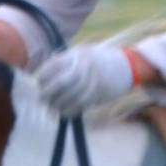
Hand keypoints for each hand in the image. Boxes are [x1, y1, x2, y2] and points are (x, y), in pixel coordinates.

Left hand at [26, 40, 144, 117]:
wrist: (125, 65)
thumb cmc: (97, 60)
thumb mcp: (81, 53)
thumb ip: (63, 62)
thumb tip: (42, 78)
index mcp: (77, 54)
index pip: (54, 65)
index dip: (43, 76)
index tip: (40, 83)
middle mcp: (86, 66)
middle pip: (62, 82)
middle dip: (48, 92)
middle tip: (43, 98)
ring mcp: (94, 80)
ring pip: (71, 96)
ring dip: (58, 104)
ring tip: (52, 107)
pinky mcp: (99, 92)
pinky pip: (81, 104)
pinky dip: (70, 110)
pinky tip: (63, 112)